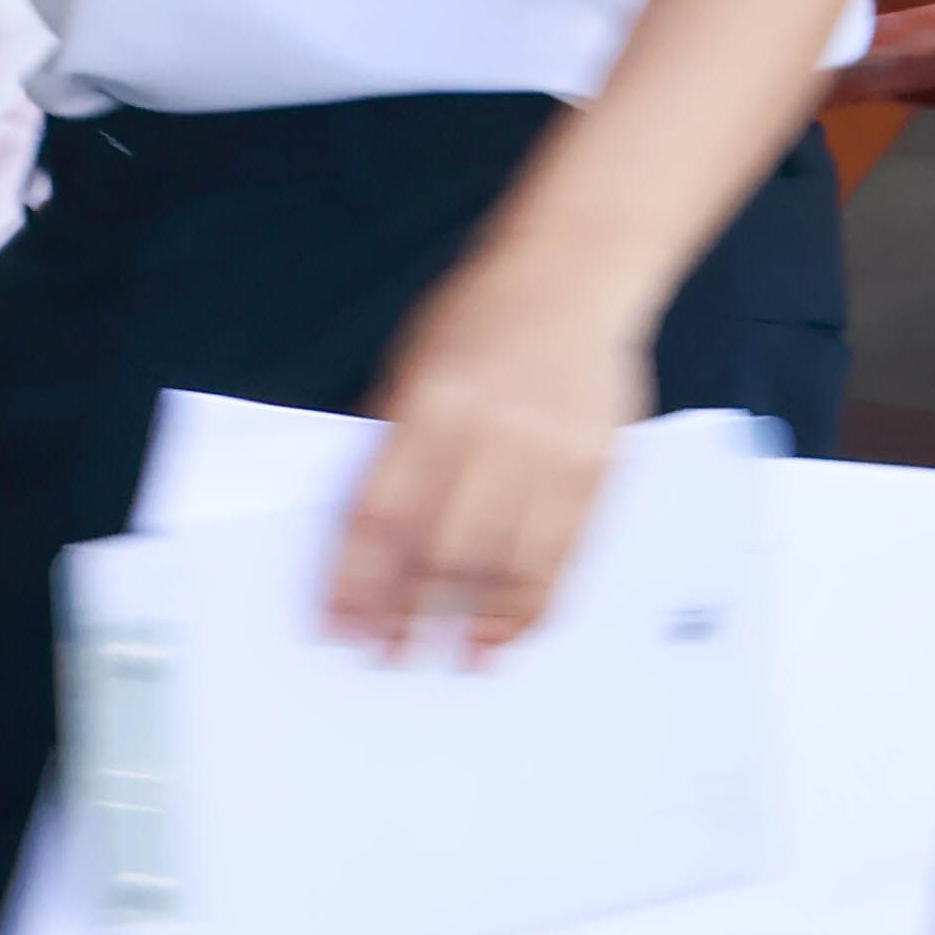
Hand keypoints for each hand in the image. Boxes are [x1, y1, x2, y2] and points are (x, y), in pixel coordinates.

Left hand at [328, 249, 649, 660]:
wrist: (573, 275)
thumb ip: (391, 443)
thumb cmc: (480, 318)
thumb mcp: (412, 363)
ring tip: (454, 660)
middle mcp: (491, 431)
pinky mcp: (595, 468)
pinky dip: (534, 602)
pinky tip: (512, 630)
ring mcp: (550, 452)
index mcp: (431, 402)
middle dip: (410, 615)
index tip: (339, 626)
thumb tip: (368, 541)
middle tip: (390, 658)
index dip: (356, 581)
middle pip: (442, 550)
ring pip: (506, 564)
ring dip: (475, 624)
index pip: (381, 514)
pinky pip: (563, 555)